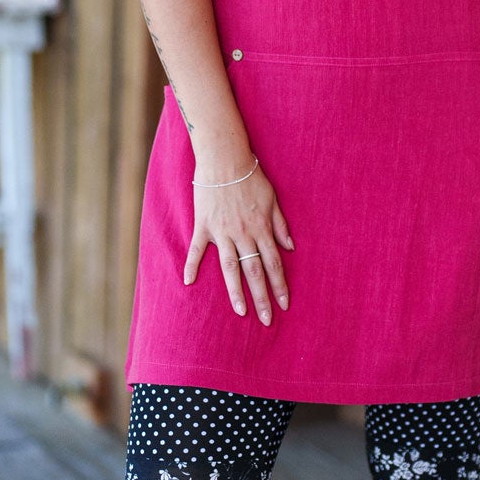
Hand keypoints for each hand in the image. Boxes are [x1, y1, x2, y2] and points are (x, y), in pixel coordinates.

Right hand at [183, 157, 292, 323]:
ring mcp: (222, 233)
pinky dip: (191, 265)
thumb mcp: (273, 199)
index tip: (284, 304)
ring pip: (230, 268)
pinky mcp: (204, 226)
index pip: (274, 264)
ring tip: (241, 312)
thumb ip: (280, 225)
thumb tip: (290, 248)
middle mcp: (243, 235)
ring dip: (236, 292)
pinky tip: (188, 282)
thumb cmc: (251, 177)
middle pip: (255, 272)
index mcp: (262, 229)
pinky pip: (197, 250)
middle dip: (262, 297)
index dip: (280, 285)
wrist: (225, 160)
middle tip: (267, 320)